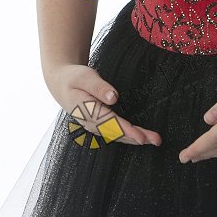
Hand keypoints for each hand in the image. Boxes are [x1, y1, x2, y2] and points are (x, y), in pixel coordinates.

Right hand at [47, 62, 161, 147]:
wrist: (61, 84)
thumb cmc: (74, 78)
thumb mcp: (84, 76)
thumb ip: (98, 87)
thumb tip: (113, 97)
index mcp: (87, 111)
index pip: (110, 124)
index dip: (127, 131)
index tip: (141, 137)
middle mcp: (91, 123)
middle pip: (116, 133)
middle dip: (136, 137)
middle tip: (156, 140)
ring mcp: (94, 126)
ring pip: (117, 135)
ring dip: (135, 139)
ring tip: (153, 140)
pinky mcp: (98, 124)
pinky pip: (114, 133)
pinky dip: (128, 136)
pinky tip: (140, 137)